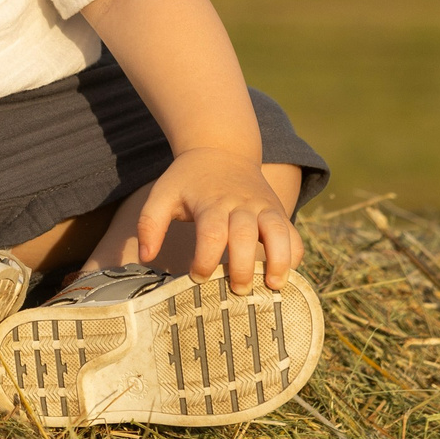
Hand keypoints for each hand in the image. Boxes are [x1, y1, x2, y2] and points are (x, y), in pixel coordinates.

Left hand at [136, 147, 301, 286]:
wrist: (221, 149)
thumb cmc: (189, 179)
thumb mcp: (163, 194)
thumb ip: (149, 224)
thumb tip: (146, 256)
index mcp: (211, 202)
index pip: (212, 234)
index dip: (206, 260)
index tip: (197, 276)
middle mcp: (241, 204)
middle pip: (246, 236)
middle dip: (243, 267)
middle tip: (236, 290)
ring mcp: (263, 207)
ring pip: (279, 232)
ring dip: (279, 261)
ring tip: (272, 286)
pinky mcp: (277, 211)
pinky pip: (293, 234)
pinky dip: (293, 254)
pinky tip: (284, 273)